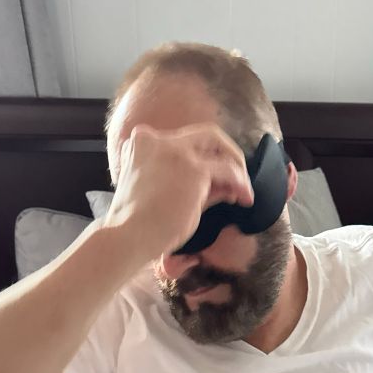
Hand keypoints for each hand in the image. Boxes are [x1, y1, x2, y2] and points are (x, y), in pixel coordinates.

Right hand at [102, 123, 253, 263]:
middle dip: (227, 152)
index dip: (204, 158)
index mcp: (141, 143)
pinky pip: (227, 170)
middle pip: (205, 134)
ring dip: (236, 169)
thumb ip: (192, 185)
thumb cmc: (139, 226)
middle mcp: (157, 139)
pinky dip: (240, 182)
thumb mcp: (164, 196)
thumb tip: (225, 185)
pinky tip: (244, 198)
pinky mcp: (193, 169)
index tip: (215, 181)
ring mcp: (175, 151)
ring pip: (218, 146)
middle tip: (238, 175)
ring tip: (244, 193)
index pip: (183, 142)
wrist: (128, 237)